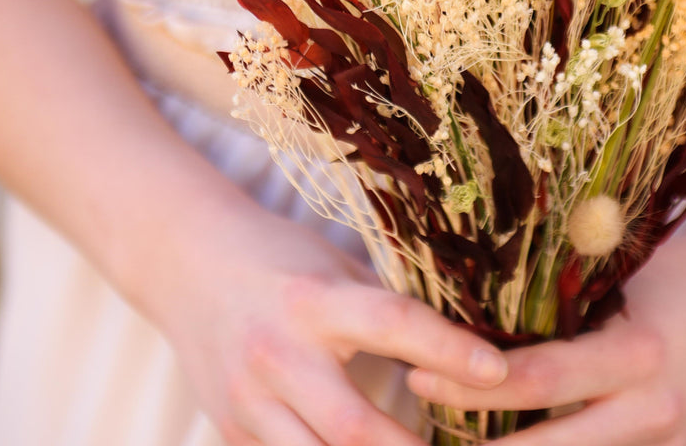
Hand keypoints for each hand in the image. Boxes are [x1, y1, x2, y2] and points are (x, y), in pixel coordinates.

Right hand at [146, 196, 509, 445]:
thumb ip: (385, 306)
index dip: (450, 350)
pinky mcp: (231, 432)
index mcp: (316, 298)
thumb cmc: (281, 257)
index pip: (394, 324)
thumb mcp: (336, 264)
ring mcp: (249, 401)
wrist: (187, 262)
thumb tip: (461, 341)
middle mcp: (279, 353)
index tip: (498, 369)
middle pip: (354, 428)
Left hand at [407, 223, 685, 445]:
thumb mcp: (624, 278)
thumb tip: (483, 315)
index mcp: (639, 357)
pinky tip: (507, 441)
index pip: (536, 381)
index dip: (469, 383)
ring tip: (451, 438)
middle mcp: (653, 414)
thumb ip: (567, 306)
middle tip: (417, 426)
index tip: (417, 370)